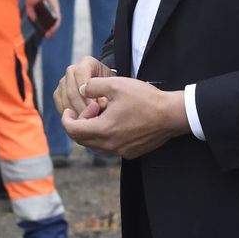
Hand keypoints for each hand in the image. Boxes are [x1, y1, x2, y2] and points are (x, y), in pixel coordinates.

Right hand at [25, 0, 58, 37]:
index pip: (42, 21)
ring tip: (48, 35)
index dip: (41, 27)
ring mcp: (53, 11)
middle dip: (48, 31)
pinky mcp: (56, 10)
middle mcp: (48, 12)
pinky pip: (57, 19)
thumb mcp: (29, 5)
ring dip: (52, 30)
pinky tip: (53, 30)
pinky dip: (55, 25)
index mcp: (42, 11)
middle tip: (45, 36)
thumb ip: (30, 12)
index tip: (40, 33)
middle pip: (49, 24)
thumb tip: (33, 20)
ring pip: (54, 23)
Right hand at [54, 56, 110, 119]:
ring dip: (76, 113)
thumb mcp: (113, 87)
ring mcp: (63, 82)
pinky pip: (60, 106)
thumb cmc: (111, 88)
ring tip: (88, 123)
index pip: (81, 75)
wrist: (105, 89)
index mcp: (86, 63)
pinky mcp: (58, 94)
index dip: (87, 93)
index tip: (97, 107)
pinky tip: (80, 123)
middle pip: (72, 91)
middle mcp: (72, 70)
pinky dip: (70, 116)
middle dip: (82, 107)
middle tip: (92, 120)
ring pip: (65, 100)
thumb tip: (99, 104)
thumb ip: (106, 93)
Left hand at [63, 76, 188, 159]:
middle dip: (79, 124)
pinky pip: (109, 147)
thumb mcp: (116, 84)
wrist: (171, 115)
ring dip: (92, 130)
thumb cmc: (145, 98)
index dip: (67, 119)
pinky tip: (116, 122)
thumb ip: (93, 86)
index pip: (73, 130)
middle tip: (89, 108)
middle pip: (82, 140)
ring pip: (95, 145)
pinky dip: (105, 136)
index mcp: (103, 129)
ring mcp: (121, 151)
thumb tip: (81, 90)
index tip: (69, 109)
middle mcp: (110, 145)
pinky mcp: (130, 153)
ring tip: (103, 113)